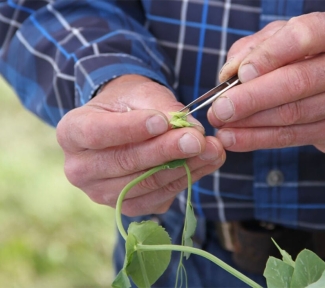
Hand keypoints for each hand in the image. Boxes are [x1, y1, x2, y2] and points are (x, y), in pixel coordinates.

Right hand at [57, 75, 224, 215]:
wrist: (124, 124)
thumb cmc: (128, 104)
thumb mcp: (139, 93)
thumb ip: (162, 108)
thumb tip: (192, 131)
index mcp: (71, 132)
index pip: (97, 133)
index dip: (131, 129)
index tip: (163, 122)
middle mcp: (79, 169)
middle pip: (124, 163)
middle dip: (166, 151)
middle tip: (198, 139)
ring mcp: (101, 193)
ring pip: (145, 184)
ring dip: (183, 168)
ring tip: (213, 150)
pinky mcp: (126, 205)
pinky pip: (157, 197)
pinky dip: (184, 181)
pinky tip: (205, 164)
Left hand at [208, 10, 324, 154]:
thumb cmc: (314, 61)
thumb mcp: (289, 42)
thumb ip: (257, 49)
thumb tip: (228, 75)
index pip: (302, 36)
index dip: (268, 56)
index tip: (238, 74)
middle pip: (296, 81)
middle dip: (251, 98)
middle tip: (219, 109)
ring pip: (293, 113)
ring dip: (250, 123)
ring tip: (221, 127)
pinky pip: (295, 136)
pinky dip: (259, 139)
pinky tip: (235, 140)